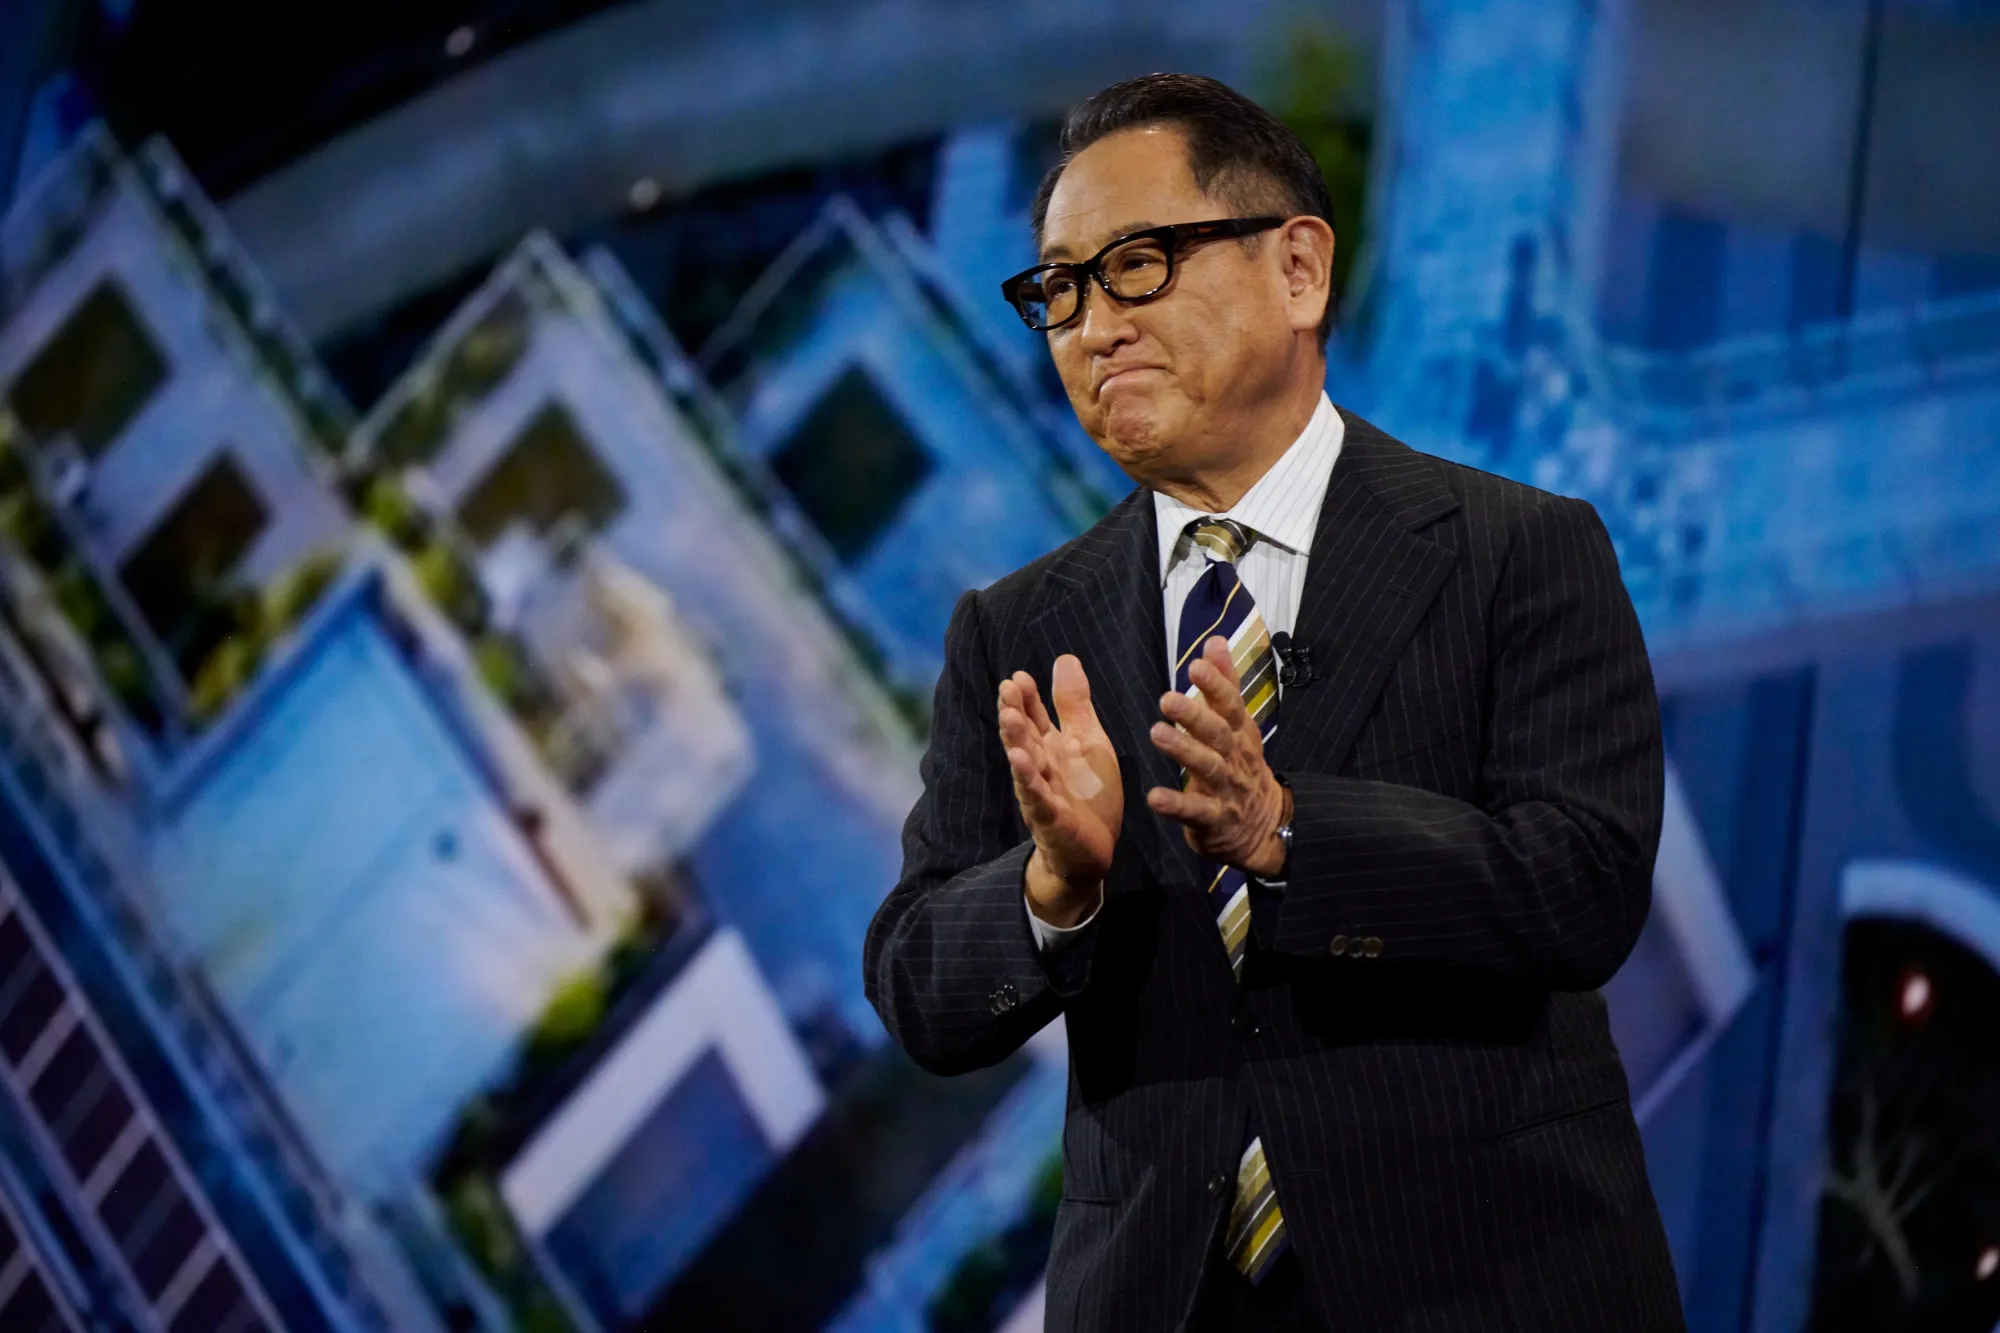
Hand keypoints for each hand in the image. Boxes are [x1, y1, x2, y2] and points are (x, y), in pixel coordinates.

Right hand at [999, 655, 1122, 925]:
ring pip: (1025, 762)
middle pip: (1023, 735)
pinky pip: (1036, 795)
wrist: (1092, 850)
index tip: (1019, 676)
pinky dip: (1027, 778)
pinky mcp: (1049, 816)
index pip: (1033, 716)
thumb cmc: (1087, 794)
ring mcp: (1041, 791)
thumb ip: (1074, 705)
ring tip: (1008, 716)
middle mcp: (1040, 766)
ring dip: (1015, 740)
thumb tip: (1064, 658)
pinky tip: (1018, 760)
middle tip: (1007, 687)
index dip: (1027, 697)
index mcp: (1049, 746)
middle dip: (1015, 712)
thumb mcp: (1088, 741)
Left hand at [1146, 635, 1289, 875]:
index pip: (1231, 705)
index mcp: (1240, 734)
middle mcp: (1236, 758)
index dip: (1216, 685)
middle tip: (1167, 698)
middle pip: (1218, 734)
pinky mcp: (1214, 820)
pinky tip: (1154, 797)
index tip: (1196, 666)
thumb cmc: (1241, 767)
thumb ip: (1225, 684)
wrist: (1264, 827)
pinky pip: (1195, 812)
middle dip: (1195, 716)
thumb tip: (1215, 641)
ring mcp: (1227, 790)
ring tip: (1156, 733)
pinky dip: (1175, 805)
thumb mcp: (1238, 725)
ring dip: (1183, 751)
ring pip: (1208, 768)